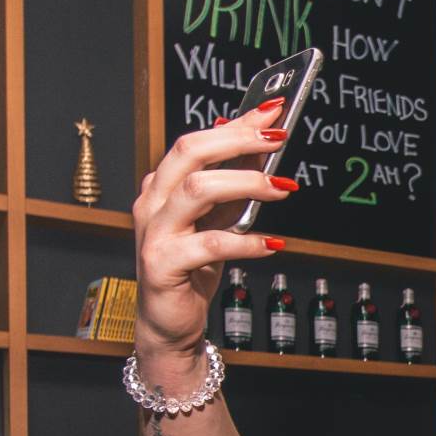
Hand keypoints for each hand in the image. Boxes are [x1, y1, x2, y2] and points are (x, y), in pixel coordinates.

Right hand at [132, 99, 294, 364]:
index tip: (274, 112)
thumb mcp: (216, 220)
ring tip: (281, 189)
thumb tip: (262, 146)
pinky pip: (208, 244)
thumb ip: (233, 186)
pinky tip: (272, 244)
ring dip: (246, 184)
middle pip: (190, 152)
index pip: (198, 141)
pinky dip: (246, 241)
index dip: (236, 125)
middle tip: (278, 141)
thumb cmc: (192, 269)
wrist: (170, 323)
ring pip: (197, 189)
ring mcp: (155, 232)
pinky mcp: (163, 265)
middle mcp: (153, 202)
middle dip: (238, 140)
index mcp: (163, 185)